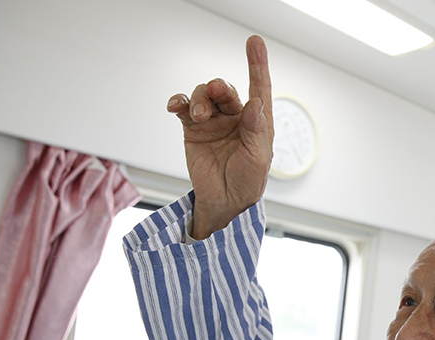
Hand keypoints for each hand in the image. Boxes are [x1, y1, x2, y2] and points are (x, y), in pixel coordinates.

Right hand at [166, 35, 273, 238]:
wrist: (224, 201)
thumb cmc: (247, 182)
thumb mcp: (257, 159)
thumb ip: (255, 131)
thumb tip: (256, 105)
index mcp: (257, 121)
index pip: (259, 88)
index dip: (257, 65)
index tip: (254, 42)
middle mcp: (235, 117)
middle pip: (225, 90)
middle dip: (219, 87)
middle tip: (214, 90)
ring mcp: (213, 121)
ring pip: (204, 96)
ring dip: (200, 100)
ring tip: (199, 116)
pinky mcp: (193, 129)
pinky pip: (184, 108)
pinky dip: (179, 102)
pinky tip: (175, 105)